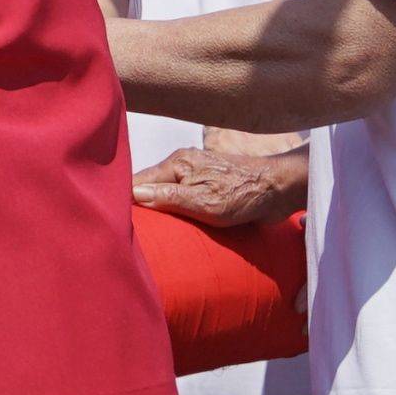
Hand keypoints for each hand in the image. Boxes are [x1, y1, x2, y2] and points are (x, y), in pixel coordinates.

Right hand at [136, 134, 308, 229]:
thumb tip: (133, 193)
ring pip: (164, 192)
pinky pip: (180, 196)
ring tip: (146, 230)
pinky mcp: (205, 184)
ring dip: (158, 209)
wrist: (279, 189)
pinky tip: (171, 223)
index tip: (116, 222)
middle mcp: (182, 164)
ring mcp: (194, 173)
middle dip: (140, 206)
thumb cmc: (244, 195)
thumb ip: (168, 197)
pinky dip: (174, 209)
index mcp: (177, 163)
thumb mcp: (204, 202)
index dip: (126, 201)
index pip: (138, 181)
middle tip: (130, 231)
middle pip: (148, 186)